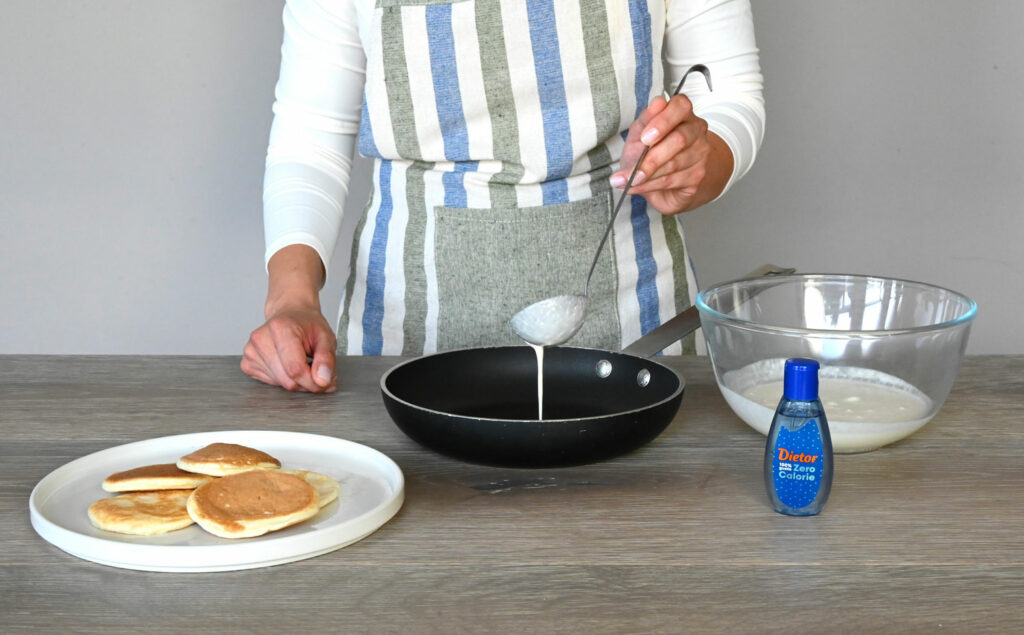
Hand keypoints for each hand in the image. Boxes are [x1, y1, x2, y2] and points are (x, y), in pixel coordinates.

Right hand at [241, 245, 336, 392]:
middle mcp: (261, 337)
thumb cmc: (309, 323)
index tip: (323, 379)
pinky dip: (278, 377)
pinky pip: (264, 379)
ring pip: (276, 382)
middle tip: (314, 368)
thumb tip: (324, 381)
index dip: (313, 382)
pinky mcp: (246, 358)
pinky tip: (284, 362)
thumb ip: (328, 360)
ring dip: (292, 378)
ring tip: (299, 359)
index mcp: (282, 330)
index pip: (297, 371)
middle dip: (305, 381)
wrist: (290, 309)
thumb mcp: (327, 337)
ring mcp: (251, 347)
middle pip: (287, 380)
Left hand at [611, 94, 731, 214]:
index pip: (681, 106)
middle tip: (632, 170)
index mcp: (682, 113)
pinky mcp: (698, 175)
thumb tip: (657, 103)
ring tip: (627, 181)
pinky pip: (672, 181)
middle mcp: (696, 130)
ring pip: (674, 164)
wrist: (660, 179)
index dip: (663, 121)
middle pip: (679, 140)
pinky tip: (638, 187)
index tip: (645, 138)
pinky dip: (649, 186)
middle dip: (651, 158)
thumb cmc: (648, 151)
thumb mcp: (639, 133)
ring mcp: (700, 153)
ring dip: (646, 175)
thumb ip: (646, 119)